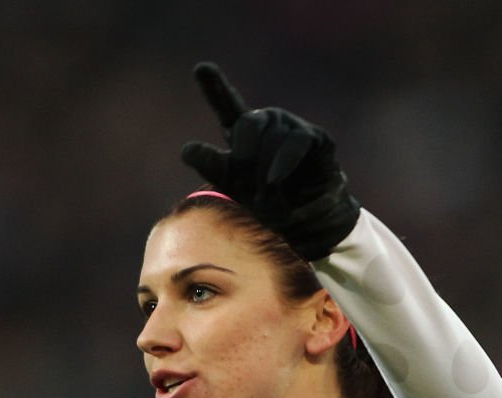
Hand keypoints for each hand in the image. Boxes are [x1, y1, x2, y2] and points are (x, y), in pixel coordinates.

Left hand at [181, 62, 359, 260]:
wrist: (304, 224)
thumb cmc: (267, 204)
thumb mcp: (233, 186)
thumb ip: (211, 165)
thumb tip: (186, 149)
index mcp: (243, 133)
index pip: (227, 104)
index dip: (215, 87)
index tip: (202, 69)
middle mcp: (267, 123)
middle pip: (247, 124)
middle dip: (243, 158)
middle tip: (247, 187)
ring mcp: (291, 127)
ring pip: (271, 137)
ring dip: (264, 172)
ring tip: (266, 196)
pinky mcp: (314, 138)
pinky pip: (295, 142)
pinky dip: (282, 163)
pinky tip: (275, 180)